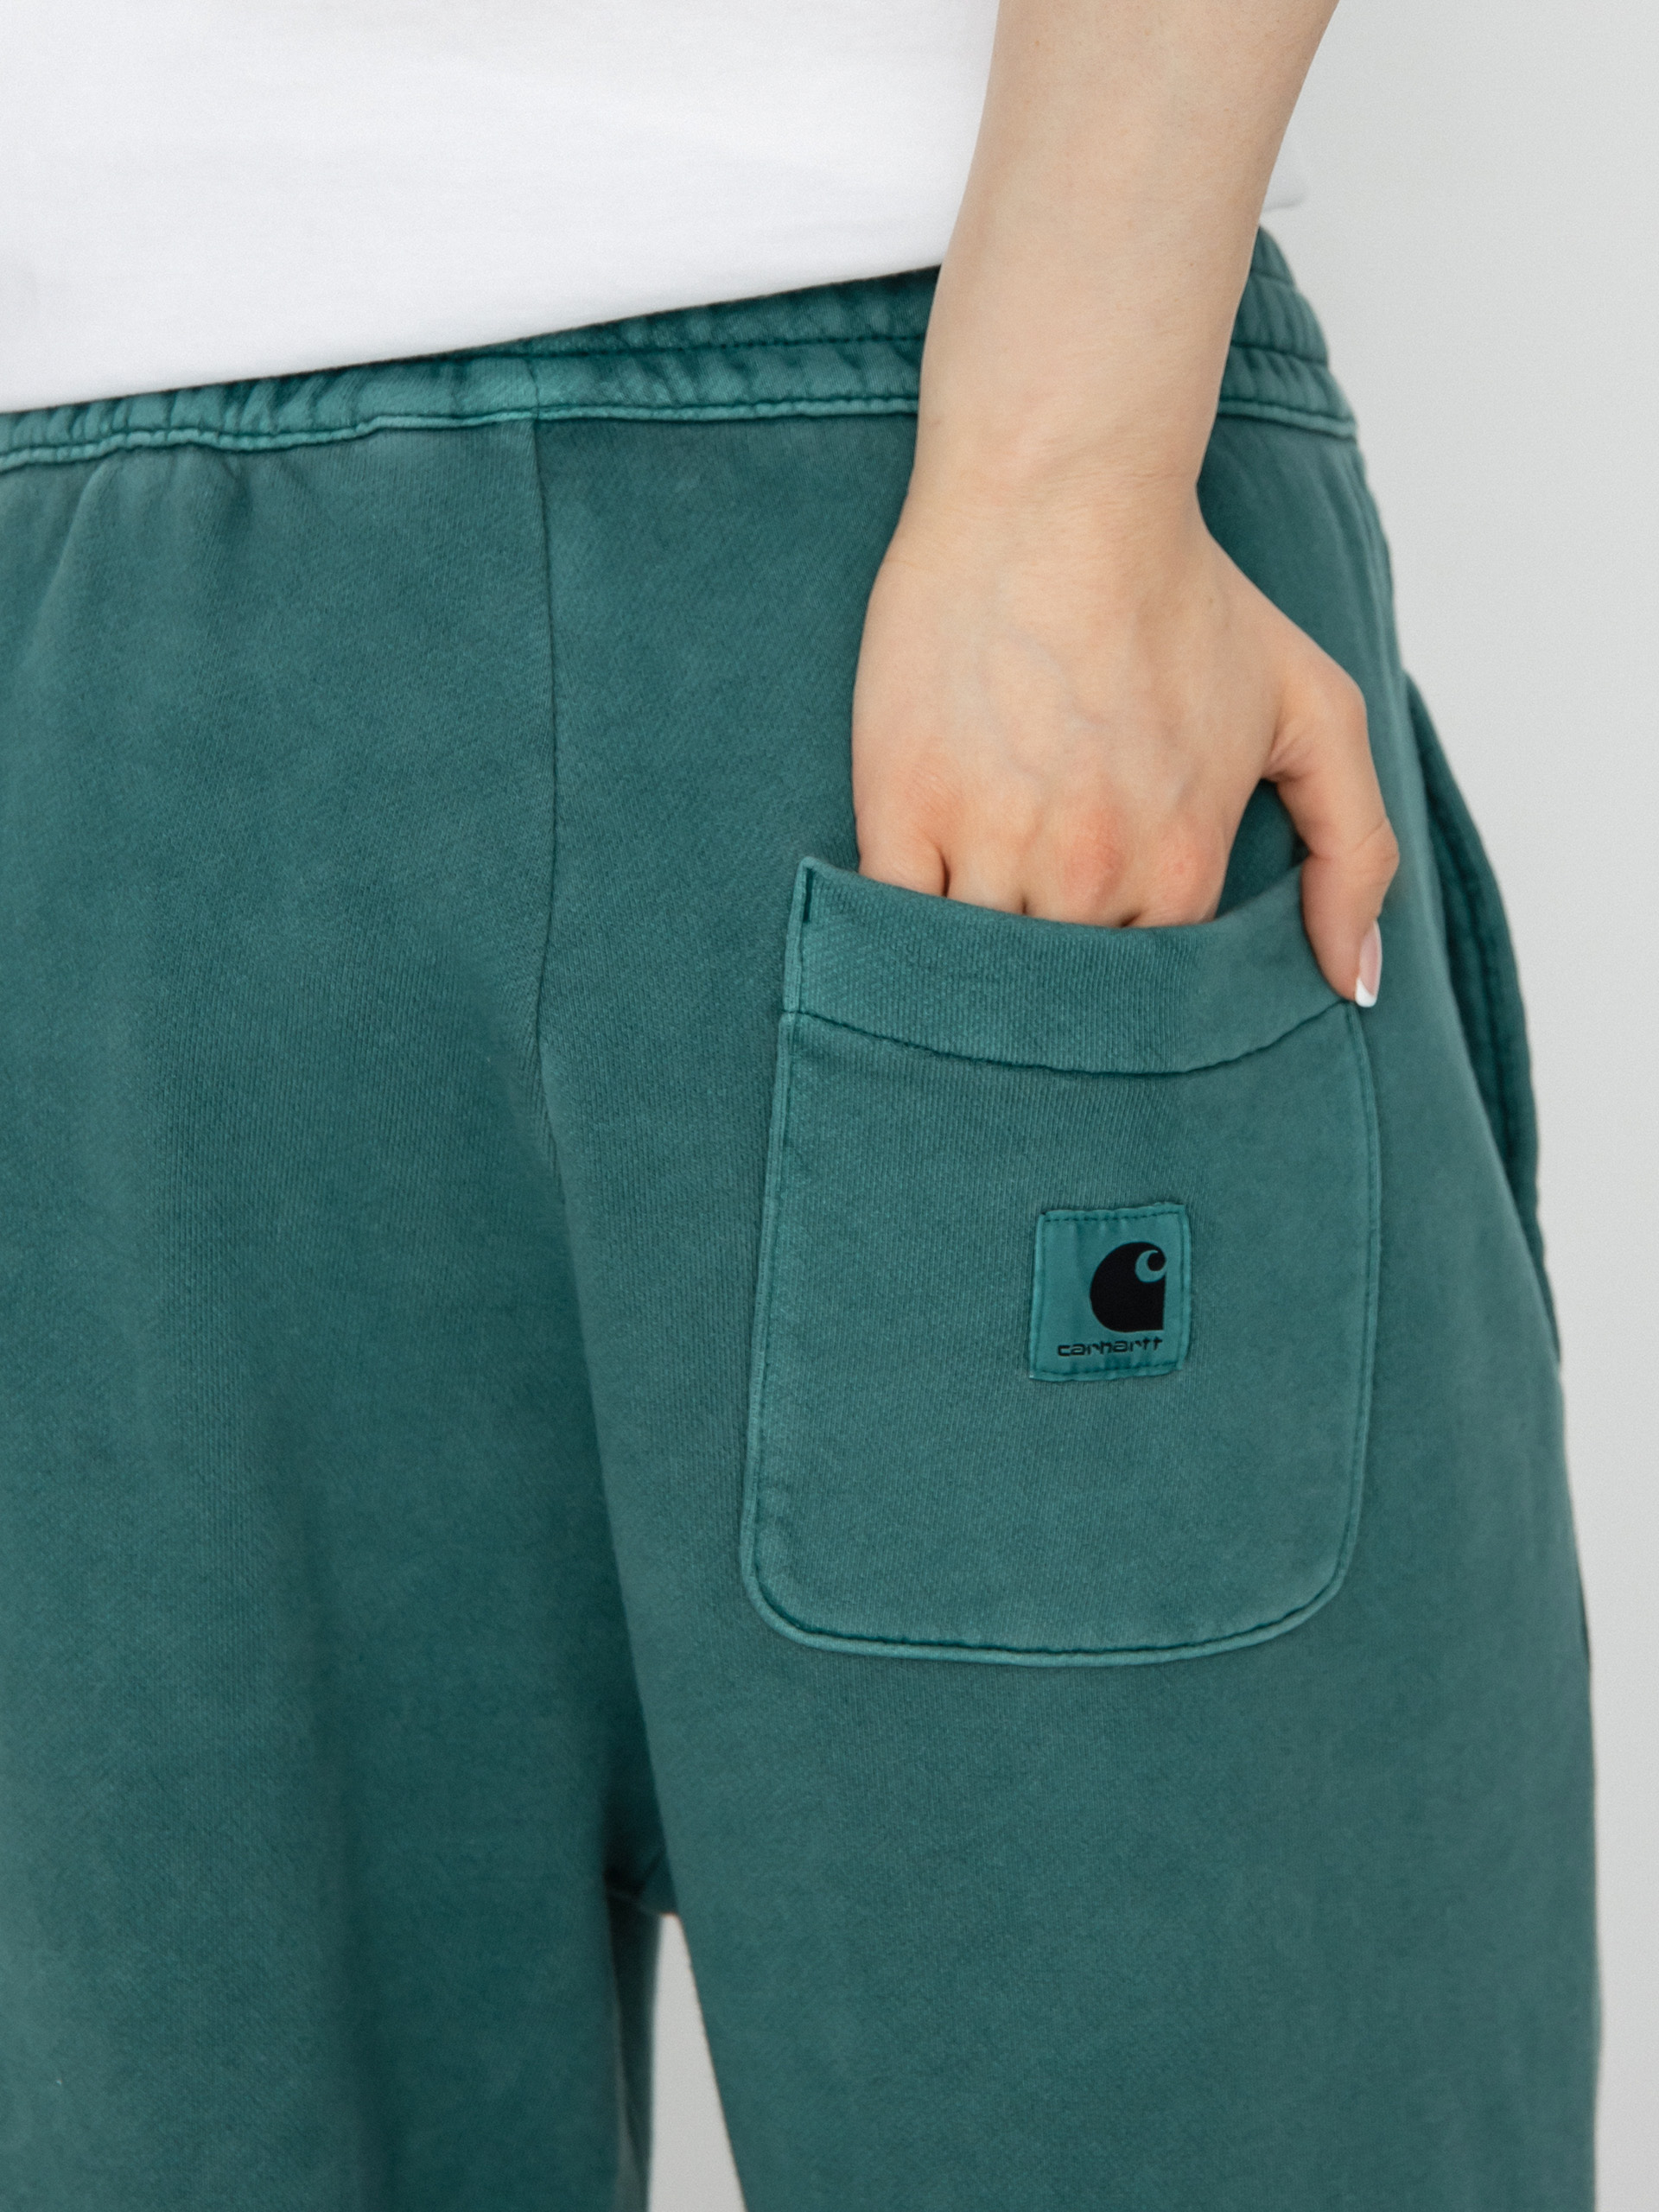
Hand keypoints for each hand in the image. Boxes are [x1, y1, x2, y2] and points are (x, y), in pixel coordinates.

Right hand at [851, 482, 1397, 1001]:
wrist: (1058, 491)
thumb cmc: (1183, 591)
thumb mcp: (1314, 708)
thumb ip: (1358, 849)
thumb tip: (1356, 985)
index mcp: (1183, 867)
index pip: (1150, 993)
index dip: (1125, 978)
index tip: (1106, 944)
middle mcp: (1090, 873)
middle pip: (1058, 994)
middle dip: (1049, 990)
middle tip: (1035, 928)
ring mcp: (990, 844)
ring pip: (972, 970)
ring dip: (969, 968)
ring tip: (975, 913)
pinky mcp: (901, 808)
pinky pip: (893, 922)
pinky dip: (898, 932)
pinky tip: (915, 902)